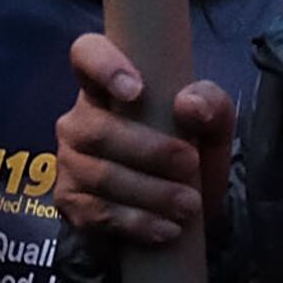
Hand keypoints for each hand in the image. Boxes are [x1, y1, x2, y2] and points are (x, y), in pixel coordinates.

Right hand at [53, 29, 234, 255]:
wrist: (178, 218)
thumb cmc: (188, 157)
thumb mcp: (213, 131)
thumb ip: (212, 106)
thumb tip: (188, 105)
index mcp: (107, 86)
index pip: (86, 53)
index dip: (103, 64)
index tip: (136, 90)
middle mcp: (80, 120)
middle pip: (98, 129)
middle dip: (149, 150)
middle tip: (190, 164)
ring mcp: (69, 162)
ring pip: (101, 174)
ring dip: (150, 192)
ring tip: (188, 205)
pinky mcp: (71, 203)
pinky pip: (97, 212)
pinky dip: (137, 223)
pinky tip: (166, 229)